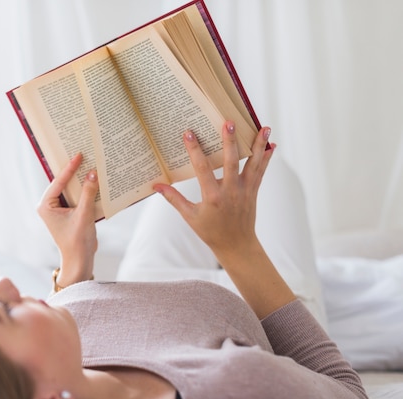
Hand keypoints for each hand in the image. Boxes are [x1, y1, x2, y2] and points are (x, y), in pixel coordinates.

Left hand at [37, 153, 98, 287]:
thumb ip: (88, 193)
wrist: (80, 260)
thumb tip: (93, 173)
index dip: (69, 169)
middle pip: (63, 183)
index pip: (58, 182)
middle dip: (74, 172)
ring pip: (71, 189)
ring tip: (91, 165)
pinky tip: (95, 181)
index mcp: (46, 206)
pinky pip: (77, 197)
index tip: (78, 156)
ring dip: (81, 180)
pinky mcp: (70, 212)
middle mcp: (50, 206)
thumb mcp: (84, 215)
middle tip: (84, 155)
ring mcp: (59, 209)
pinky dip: (86, 190)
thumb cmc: (77, 241)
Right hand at [153, 121, 272, 259]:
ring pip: (252, 163)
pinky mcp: (253, 191)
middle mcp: (230, 191)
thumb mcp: (189, 216)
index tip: (189, 134)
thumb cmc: (210, 232)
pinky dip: (266, 157)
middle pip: (231, 162)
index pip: (202, 169)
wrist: (236, 245)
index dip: (194, 150)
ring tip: (264, 126)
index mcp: (212, 197)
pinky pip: (261, 171)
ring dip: (258, 144)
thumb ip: (174, 199)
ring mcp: (244, 190)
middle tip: (229, 122)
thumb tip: (156, 186)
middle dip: (230, 141)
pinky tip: (272, 144)